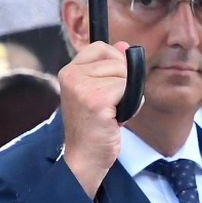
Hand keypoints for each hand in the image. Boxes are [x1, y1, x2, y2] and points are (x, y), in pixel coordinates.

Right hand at [59, 40, 131, 198]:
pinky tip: (117, 119)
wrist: (85, 157)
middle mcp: (72, 75)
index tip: (112, 86)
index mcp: (70, 71)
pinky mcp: (96, 99)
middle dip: (124, 83)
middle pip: (117, 61)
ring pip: (125, 75)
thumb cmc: (95, 127)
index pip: (101, 47)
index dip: (116, 64)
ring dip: (129, 96)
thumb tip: (124, 45)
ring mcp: (82, 86)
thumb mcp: (100, 92)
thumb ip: (110, 67)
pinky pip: (129, 89)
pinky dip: (132, 105)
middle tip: (111, 105)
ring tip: (112, 113)